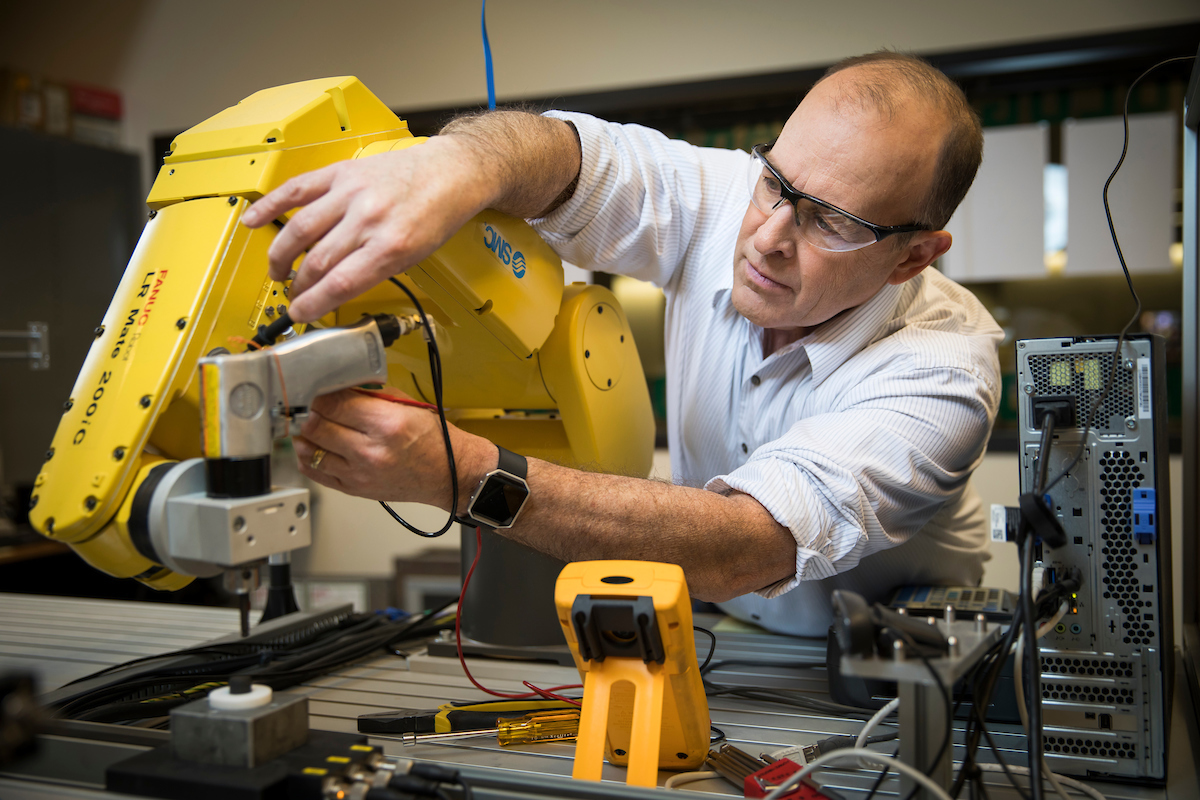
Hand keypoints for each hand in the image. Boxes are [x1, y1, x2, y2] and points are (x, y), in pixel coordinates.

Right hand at [241, 136, 492, 322]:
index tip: (300, 314)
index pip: (341, 284)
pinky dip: (271, 205)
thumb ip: (375, 271)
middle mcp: (369, 219)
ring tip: (278, 271)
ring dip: (281, 256)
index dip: (313, 304)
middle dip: (299, 286)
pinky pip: (297, 189)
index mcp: (391, 246)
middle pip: (318, 262)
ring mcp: (352, 194)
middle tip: (293, 295)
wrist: (449, 172)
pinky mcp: (341, 173)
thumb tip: (335, 290)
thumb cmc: (436, 215)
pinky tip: (253, 220)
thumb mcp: (416, 257)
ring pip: (300, 229)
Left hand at [292, 388, 493, 511]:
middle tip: (308, 403)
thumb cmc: (433, 439)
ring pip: (310, 450)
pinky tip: (310, 447)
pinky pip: (317, 473)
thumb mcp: (405, 406)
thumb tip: (338, 385)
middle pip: (317, 425)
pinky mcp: (355, 489)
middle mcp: (371, 451)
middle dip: (309, 411)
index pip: (334, 403)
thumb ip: (369, 395)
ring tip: (307, 424)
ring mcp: (360, 474)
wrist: (449, 474)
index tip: (315, 387)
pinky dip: (307, 458)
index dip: (319, 392)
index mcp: (386, 424)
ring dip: (305, 434)